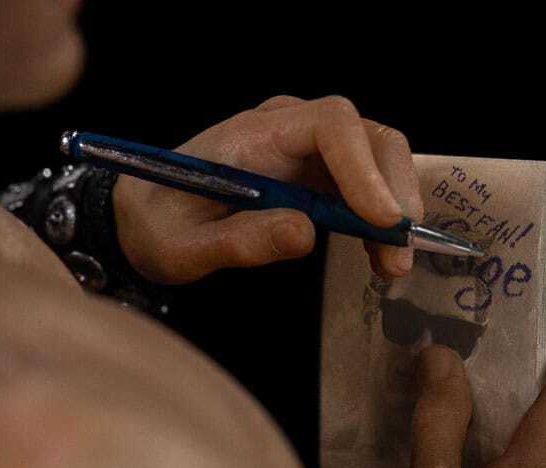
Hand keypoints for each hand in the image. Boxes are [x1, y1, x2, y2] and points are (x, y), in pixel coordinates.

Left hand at [111, 95, 422, 284]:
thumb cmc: (157, 227)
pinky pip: (362, 185)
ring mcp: (305, 150)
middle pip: (367, 136)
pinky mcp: (315, 175)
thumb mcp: (183, 248)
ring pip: (374, 158)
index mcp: (253, 134)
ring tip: (392, 264)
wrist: (145, 217)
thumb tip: (305, 234)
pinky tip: (380, 258)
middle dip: (393, 190)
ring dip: (394, 207)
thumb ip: (237, 241)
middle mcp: (288, 129)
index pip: (330, 125)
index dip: (363, 168)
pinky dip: (379, 219)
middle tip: (399, 251)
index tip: (381, 219)